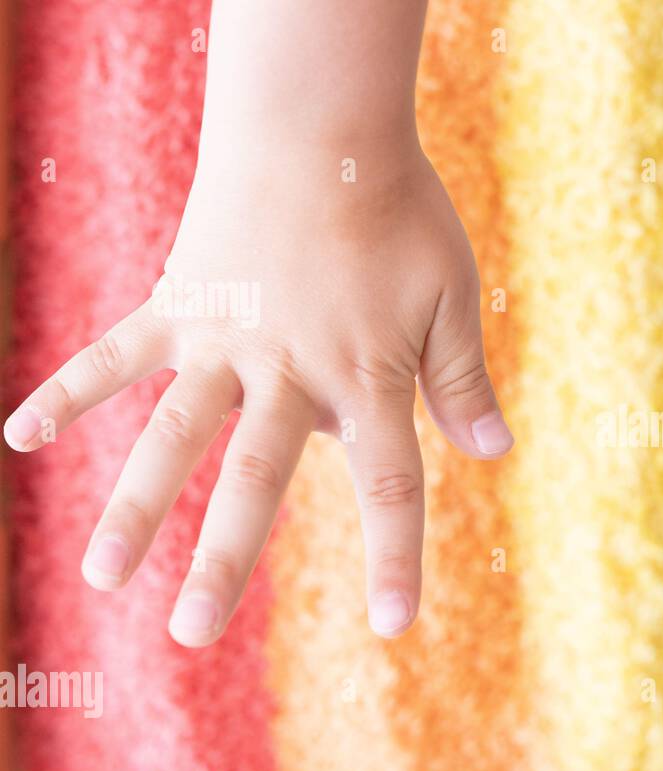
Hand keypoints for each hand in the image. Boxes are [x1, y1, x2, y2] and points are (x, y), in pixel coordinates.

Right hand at [4, 146, 511, 644]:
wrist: (321, 125)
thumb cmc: (399, 211)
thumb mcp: (452, 296)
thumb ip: (462, 380)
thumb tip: (496, 454)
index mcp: (365, 379)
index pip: (387, 488)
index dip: (394, 559)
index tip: (394, 625)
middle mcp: (288, 373)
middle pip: (254, 483)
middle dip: (222, 563)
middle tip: (190, 635)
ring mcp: (223, 341)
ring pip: (172, 436)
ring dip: (133, 508)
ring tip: (101, 579)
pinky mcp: (177, 304)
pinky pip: (113, 356)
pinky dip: (66, 394)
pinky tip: (18, 437)